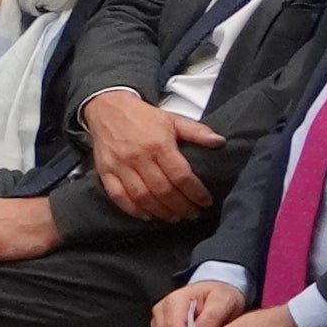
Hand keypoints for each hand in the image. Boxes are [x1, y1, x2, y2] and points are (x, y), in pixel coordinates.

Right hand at [83, 92, 221, 222]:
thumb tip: (220, 141)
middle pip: (163, 190)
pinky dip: (133, 209)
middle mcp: (139, 157)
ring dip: (160, 211)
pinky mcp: (106, 171)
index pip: (181, 176)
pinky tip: (148, 215)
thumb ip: (197, 132)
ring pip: (142, 197)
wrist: (106, 108)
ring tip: (175, 218)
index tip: (206, 202)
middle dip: (181, 206)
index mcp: (159, 145)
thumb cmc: (142, 116)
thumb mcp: (173, 120)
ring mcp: (120, 166)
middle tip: (193, 214)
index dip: (195, 192)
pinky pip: (118, 196)